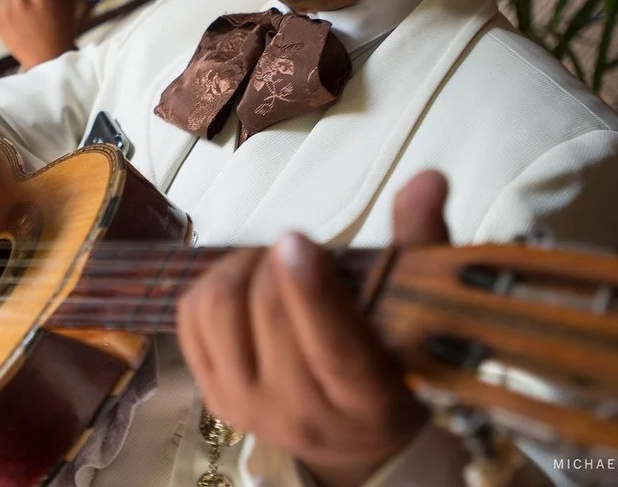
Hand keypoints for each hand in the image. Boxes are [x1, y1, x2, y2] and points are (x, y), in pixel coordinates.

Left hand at [177, 171, 450, 486]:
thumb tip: (427, 179)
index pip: (331, 347)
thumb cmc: (393, 361)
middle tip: (296, 248)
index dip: (309, 289)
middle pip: (268, 315)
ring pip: (219, 312)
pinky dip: (210, 285)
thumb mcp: (417, 308)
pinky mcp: (211, 397)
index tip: (297, 238)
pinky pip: (190, 320)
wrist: (356, 437)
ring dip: (240, 270)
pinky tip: (243, 282)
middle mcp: (302, 415)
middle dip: (276, 263)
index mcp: (366, 400)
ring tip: (268, 263)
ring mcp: (249, 409)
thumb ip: (419, 241)